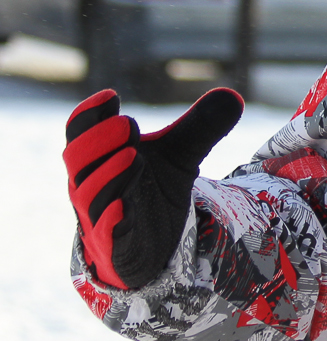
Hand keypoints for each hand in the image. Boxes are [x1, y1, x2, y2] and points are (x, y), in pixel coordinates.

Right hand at [63, 88, 242, 289]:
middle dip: (99, 141)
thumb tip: (234, 96)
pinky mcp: (112, 244)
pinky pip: (105, 232)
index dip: (90, 114)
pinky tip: (123, 208)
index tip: (110, 96)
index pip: (83, 131)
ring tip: (132, 156)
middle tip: (127, 124)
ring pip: (90, 195)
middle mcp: (91, 183)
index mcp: (101, 155)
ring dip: (108, 176)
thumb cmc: (151, 190)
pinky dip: (111, 219)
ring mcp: (97, 215)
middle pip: (79, 160)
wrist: (151, 244)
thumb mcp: (180, 157)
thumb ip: (201, 127)